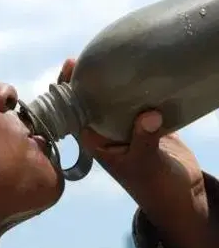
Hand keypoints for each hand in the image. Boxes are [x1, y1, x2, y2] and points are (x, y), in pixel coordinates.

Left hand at [58, 59, 214, 247]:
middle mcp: (105, 130)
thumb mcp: (145, 164)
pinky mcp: (144, 121)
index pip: (73, 113)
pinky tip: (135, 67)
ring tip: (106, 55)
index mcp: (95, 141)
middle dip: (84, 80)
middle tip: (84, 56)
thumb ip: (144, 140)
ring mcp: (124, 124)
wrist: (180, 192)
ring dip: (108, 80)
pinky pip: (136, 100)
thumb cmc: (155, 185)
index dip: (67, 92)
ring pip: (111, 98)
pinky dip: (135, 86)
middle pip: (89, 101)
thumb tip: (148, 115)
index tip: (68, 69)